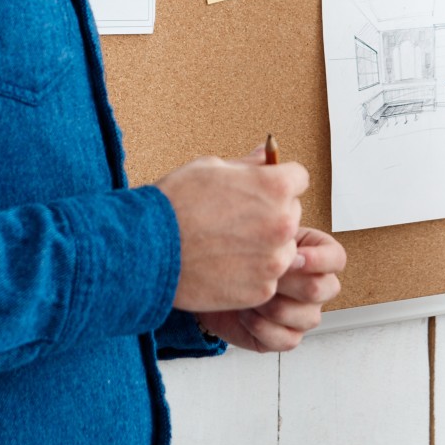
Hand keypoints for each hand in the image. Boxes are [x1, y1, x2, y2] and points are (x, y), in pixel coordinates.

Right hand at [158, 153, 306, 313]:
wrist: (145, 251)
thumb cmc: (174, 204)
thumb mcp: (211, 168)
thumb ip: (248, 164)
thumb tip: (267, 154)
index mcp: (275, 187)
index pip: (298, 178)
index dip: (277, 182)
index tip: (260, 190)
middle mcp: (283, 223)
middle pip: (291, 214)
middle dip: (271, 214)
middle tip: (235, 220)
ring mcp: (273, 260)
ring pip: (282, 249)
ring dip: (264, 247)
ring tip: (226, 246)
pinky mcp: (260, 290)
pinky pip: (267, 278)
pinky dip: (251, 275)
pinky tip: (222, 266)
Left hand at [195, 227, 345, 353]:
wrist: (217, 283)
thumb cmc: (242, 254)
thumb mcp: (260, 235)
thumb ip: (278, 234)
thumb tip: (287, 244)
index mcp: (319, 256)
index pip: (337, 258)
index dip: (319, 259)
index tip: (293, 256)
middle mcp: (319, 287)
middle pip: (322, 289)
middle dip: (287, 281)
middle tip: (260, 273)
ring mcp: (306, 315)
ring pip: (306, 317)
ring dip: (270, 305)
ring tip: (249, 293)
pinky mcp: (289, 338)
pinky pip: (286, 340)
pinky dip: (260, 326)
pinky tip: (245, 314)